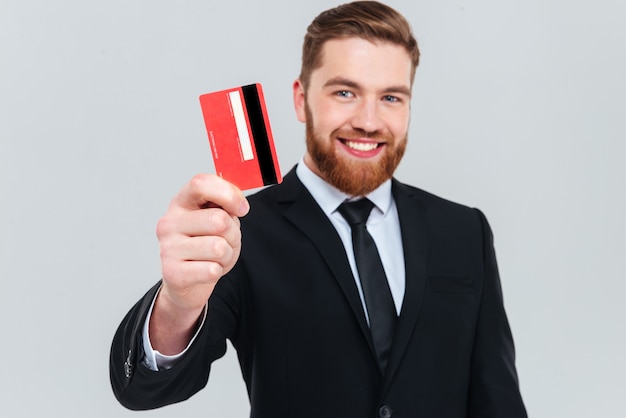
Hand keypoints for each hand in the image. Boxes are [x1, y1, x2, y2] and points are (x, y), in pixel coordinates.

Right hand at [151, 174, 248, 352]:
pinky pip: (212, 270)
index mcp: (181, 203)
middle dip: (233, 234)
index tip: (241, 209)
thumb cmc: (205, 244)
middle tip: (226, 241)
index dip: (228, 194)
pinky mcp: (172, 273)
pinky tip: (206, 270)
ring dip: (227, 255)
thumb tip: (238, 204)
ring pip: (219, 247)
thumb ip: (226, 205)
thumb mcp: (218, 219)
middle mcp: (169, 223)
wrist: (186, 281)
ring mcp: (168, 248)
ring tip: (215, 257)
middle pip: (218, 220)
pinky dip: (218, 271)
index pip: (201, 183)